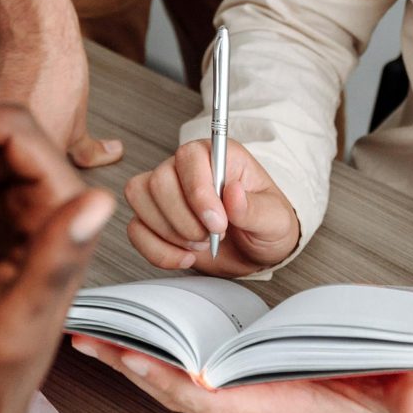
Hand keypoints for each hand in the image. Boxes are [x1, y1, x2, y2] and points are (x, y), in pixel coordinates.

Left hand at [71, 340, 412, 412]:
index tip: (140, 360)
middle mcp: (262, 404)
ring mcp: (254, 393)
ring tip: (95, 333)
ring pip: (184, 380)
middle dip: (136, 367)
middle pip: (184, 391)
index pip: (219, 401)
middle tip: (90, 338)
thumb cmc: (402, 391)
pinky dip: (164, 352)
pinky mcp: (254, 378)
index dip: (178, 383)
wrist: (412, 401)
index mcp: (287, 407)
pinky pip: (197, 369)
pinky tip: (138, 335)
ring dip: (140, 358)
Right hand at [121, 138, 301, 273]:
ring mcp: (167, 192)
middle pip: (159, 180)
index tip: (218, 223)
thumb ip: (256, 208)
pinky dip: (158, 250)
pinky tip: (184, 256)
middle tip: (212, 237)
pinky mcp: (154, 218)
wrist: (257, 251)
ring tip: (199, 245)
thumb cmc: (267, 225)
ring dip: (170, 233)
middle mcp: (187, 169)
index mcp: (218, 156)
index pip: (189, 158)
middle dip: (185, 220)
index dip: (198, 192)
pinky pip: (136, 228)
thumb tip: (233, 194)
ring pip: (141, 199)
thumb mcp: (276, 219)